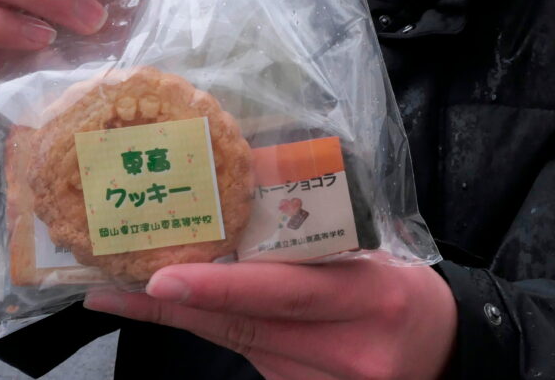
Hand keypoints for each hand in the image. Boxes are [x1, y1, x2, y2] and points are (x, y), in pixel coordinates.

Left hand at [84, 258, 456, 379]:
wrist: (441, 353)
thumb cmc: (406, 290)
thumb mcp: (378, 257)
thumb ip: (319, 242)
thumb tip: (246, 198)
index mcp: (369, 300)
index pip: (288, 293)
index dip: (223, 287)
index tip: (164, 277)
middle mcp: (345, 352)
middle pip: (247, 326)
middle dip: (174, 306)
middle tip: (113, 284)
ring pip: (239, 344)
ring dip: (182, 317)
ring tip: (123, 290)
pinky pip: (250, 357)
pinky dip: (213, 330)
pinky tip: (176, 309)